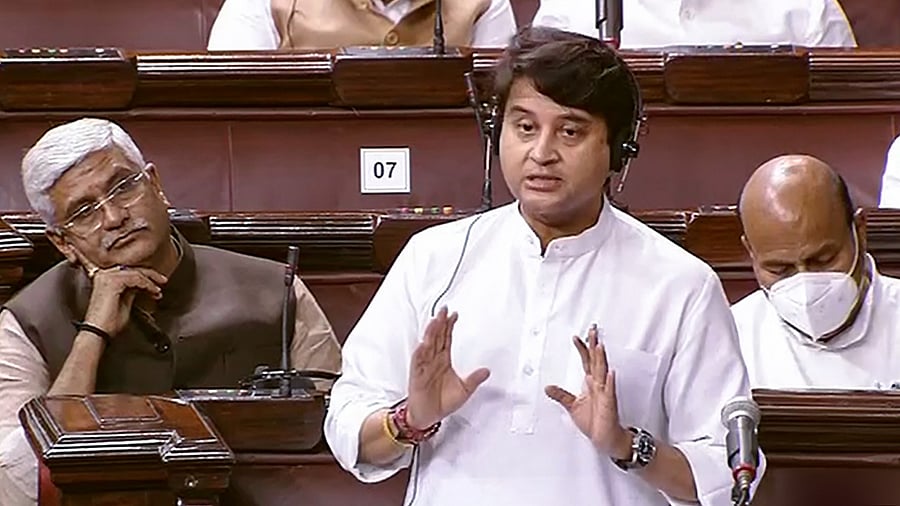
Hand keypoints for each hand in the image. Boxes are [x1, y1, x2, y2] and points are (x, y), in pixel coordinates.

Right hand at [79, 254, 166, 337]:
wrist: (99, 332)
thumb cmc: (109, 323)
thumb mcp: (125, 302)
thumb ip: (131, 291)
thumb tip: (142, 285)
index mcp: (104, 279)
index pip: (128, 271)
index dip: (144, 275)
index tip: (157, 282)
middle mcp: (104, 275)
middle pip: (132, 269)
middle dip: (150, 275)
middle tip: (163, 281)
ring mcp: (107, 277)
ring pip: (135, 273)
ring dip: (150, 281)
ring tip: (158, 290)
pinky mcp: (112, 282)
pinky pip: (135, 278)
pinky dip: (147, 284)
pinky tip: (152, 291)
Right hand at [405, 307, 489, 429]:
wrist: (428, 417)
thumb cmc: (442, 402)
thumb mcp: (464, 390)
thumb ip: (474, 379)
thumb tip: (487, 370)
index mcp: (443, 360)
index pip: (446, 338)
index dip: (449, 326)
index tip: (454, 314)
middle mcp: (433, 360)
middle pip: (436, 337)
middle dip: (439, 323)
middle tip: (443, 310)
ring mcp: (424, 367)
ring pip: (427, 346)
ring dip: (430, 333)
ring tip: (434, 321)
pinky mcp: (416, 376)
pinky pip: (417, 362)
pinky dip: (420, 352)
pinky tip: (423, 343)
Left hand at [545, 325, 630, 458]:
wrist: (605, 438)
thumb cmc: (594, 422)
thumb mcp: (572, 406)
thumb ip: (561, 395)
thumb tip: (548, 387)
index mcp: (591, 384)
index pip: (587, 361)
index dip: (582, 349)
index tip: (577, 337)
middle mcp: (599, 385)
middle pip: (596, 361)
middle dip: (594, 345)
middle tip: (593, 330)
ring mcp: (605, 393)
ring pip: (603, 372)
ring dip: (601, 359)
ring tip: (599, 346)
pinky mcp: (609, 404)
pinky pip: (610, 392)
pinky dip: (610, 382)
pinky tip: (611, 373)